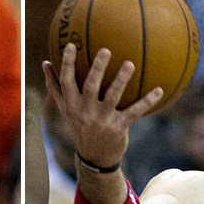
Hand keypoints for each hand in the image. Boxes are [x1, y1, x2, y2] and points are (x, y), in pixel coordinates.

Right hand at [43, 43, 161, 168]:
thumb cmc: (80, 126)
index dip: (67, 64)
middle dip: (97, 68)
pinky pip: (134, 112)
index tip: (71, 45)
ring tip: (130, 64)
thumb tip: (44, 63)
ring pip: (112, 97)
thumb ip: (55, 87)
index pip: (66, 82)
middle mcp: (85, 112)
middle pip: (90, 87)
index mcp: (71, 105)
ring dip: (121, 80)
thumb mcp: (66, 109)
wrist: (94, 157)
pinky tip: (159, 90)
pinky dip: (147, 101)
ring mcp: (102, 120)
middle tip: (106, 50)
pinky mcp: (118, 128)